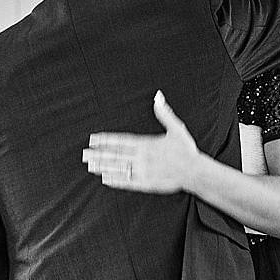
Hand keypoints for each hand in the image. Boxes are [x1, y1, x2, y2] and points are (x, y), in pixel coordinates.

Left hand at [83, 91, 200, 192]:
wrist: (195, 172)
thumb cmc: (186, 150)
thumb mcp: (176, 128)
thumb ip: (164, 113)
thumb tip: (158, 96)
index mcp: (147, 144)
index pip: (121, 141)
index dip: (106, 140)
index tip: (93, 139)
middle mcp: (142, 158)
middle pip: (116, 156)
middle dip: (99, 154)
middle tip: (84, 154)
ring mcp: (143, 172)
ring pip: (119, 169)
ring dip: (104, 167)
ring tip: (90, 165)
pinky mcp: (146, 184)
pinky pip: (128, 182)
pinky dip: (116, 180)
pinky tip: (105, 179)